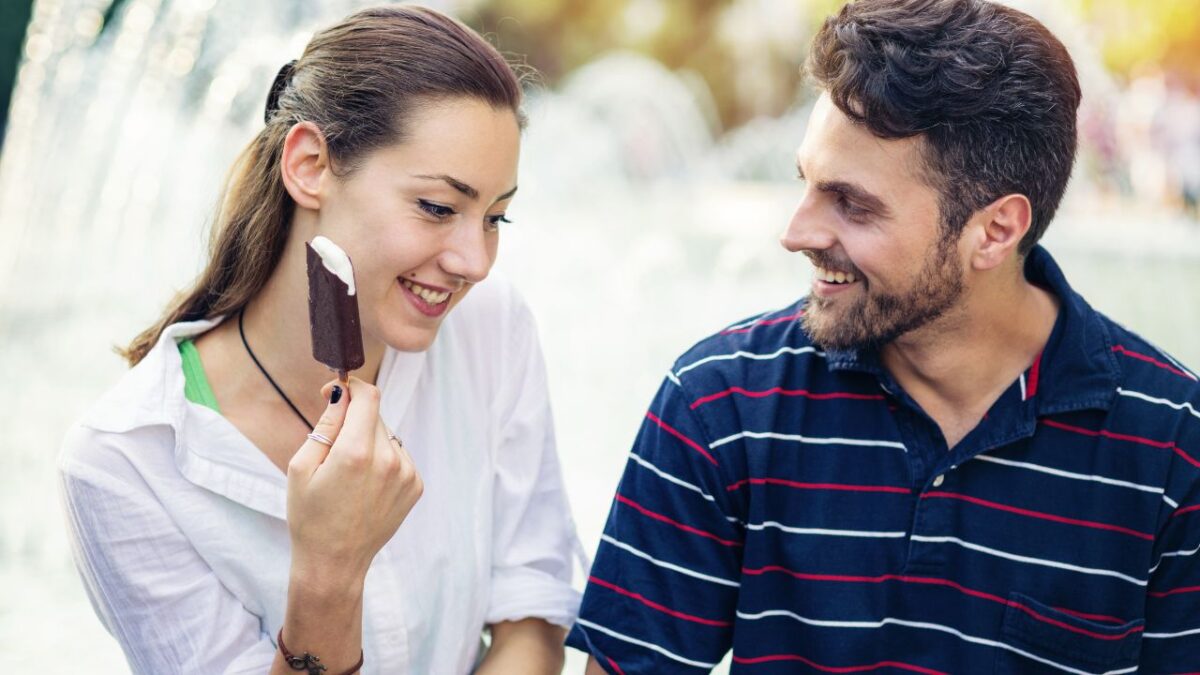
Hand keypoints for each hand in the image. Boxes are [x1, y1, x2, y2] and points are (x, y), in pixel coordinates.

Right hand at [286, 377, 422, 580]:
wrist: (334, 562)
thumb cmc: (310, 516)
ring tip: (349, 474)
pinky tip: (365, 485)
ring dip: (369, 441)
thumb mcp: (302, 466)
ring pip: (387, 435)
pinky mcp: (416, 486)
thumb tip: (342, 392)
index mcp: (357, 452)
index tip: (334, 393)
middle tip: (332, 447)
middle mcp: (389, 460)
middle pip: (376, 415)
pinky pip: (398, 456)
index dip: (351, 388)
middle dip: (354, 419)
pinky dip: (383, 460)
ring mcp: (407, 474)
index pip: (368, 396)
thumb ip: (326, 424)